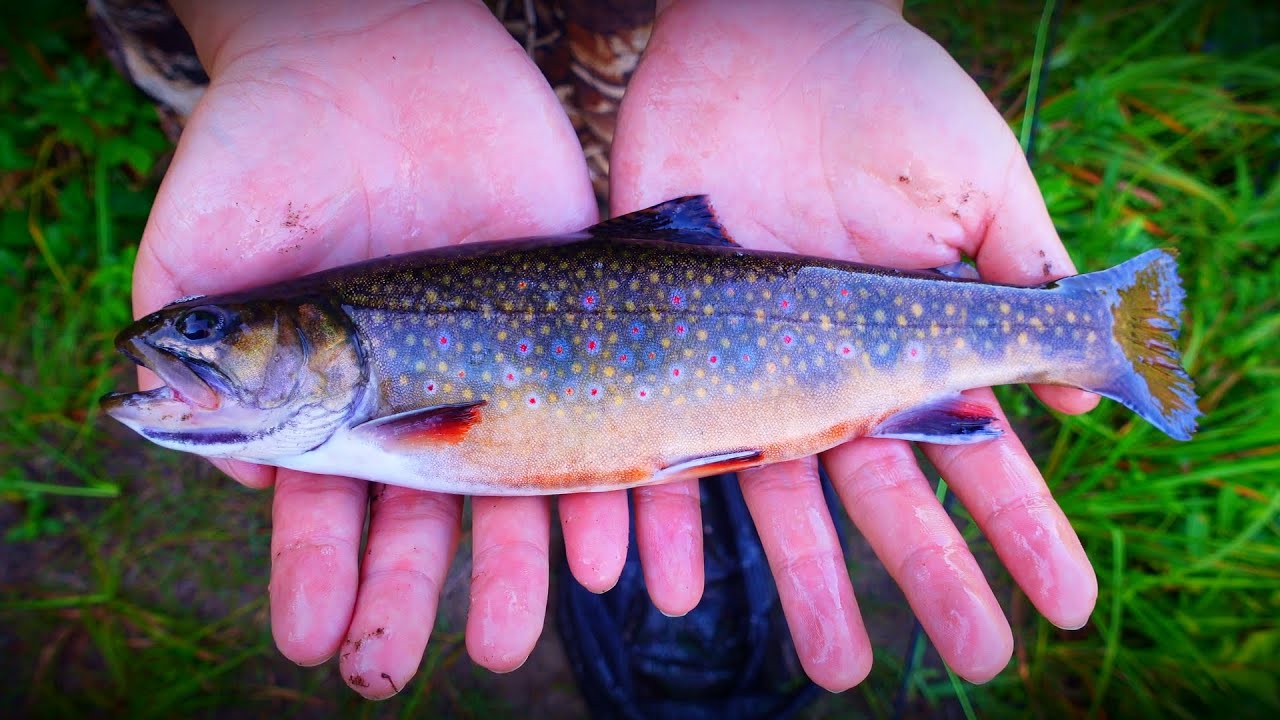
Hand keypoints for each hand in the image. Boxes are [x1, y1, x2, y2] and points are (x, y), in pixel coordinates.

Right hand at [141, 0, 615, 697]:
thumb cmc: (274, 135)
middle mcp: (422, 388)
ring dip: (520, 563)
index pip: (326, 498)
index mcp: (334, 388)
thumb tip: (231, 464)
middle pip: (426, 511)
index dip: (317, 567)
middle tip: (413, 662)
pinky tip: (623, 557)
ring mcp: (503, 357)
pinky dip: (616, 490)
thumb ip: (200, 339)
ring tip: (512, 634)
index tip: (309, 636)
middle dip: (417, 589)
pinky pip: (607, 412)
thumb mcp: (209, 231)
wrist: (383, 47)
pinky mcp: (576, 314)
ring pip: (520, 482)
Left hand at [611, 0, 1099, 688]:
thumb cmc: (876, 95)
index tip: (1065, 603)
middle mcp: (829, 368)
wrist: (750, 37)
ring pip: (777, 497)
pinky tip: (664, 589)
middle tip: (977, 661)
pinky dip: (659, 521)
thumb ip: (1023, 275)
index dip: (1021, 527)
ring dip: (806, 584)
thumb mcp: (973, 180)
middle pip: (884, 495)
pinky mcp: (665, 346)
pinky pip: (658, 448)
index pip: (977, 451)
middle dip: (932, 578)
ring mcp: (746, 365)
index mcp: (907, 337)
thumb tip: (1090, 392)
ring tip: (836, 668)